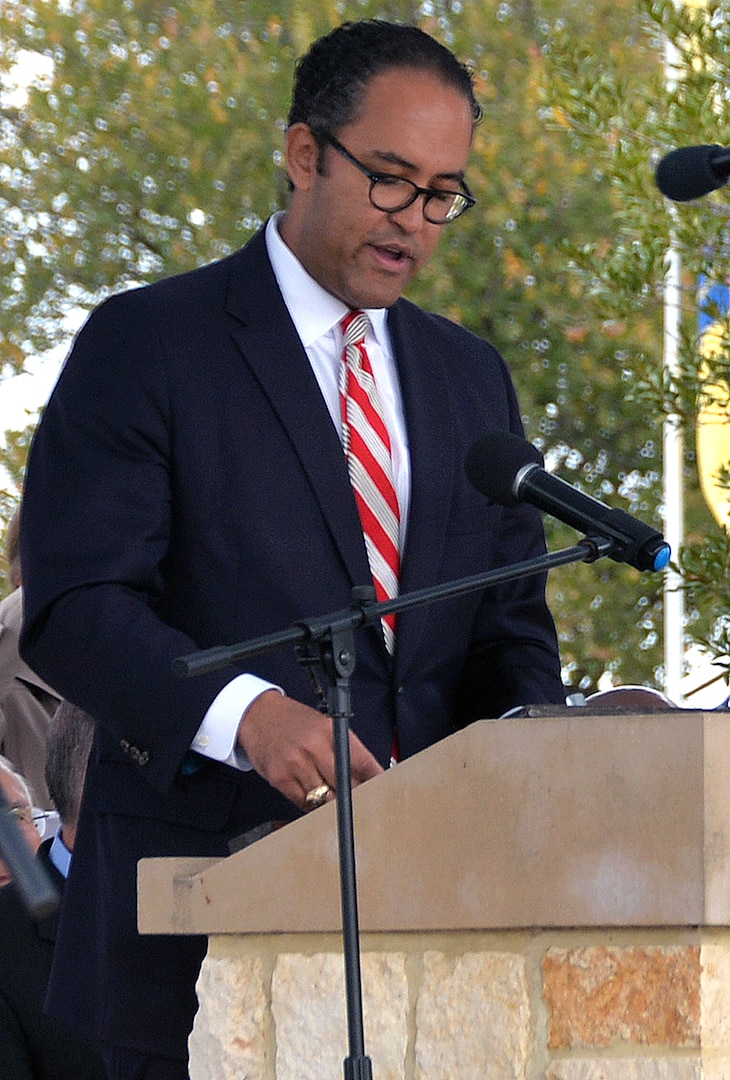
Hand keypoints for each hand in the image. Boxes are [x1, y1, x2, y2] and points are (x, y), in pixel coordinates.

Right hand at [237, 690, 383, 809]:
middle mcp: (314, 747)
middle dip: (356, 797)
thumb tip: (370, 777)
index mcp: (331, 731)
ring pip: (324, 799)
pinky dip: (312, 805)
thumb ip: (347, 750)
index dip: (376, 782)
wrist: (257, 716)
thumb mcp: (325, 726)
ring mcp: (296, 764)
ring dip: (333, 804)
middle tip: (363, 806)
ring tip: (337, 804)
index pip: (363, 762)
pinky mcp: (280, 779)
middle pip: (346, 785)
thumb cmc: (295, 722)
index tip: (383, 793)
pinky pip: (304, 803)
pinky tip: (314, 798)